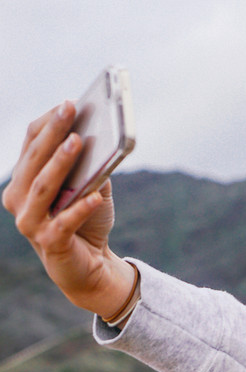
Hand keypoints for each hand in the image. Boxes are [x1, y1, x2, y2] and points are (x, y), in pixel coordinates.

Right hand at [2, 101, 134, 316]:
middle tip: (69, 110)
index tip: (67, 104)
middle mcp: (20, 200)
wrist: (90, 267)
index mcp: (25, 182)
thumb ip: (91, 167)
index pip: (30, 145)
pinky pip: (64, 223)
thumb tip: (101, 138)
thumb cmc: (86, 221)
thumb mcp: (90, 188)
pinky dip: (80, 209)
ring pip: (43, 188)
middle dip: (53, 133)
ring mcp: (31, 223)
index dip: (48, 124)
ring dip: (60, 162)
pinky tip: (96, 197)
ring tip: (78, 141)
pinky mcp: (50, 244)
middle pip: (34, 161)